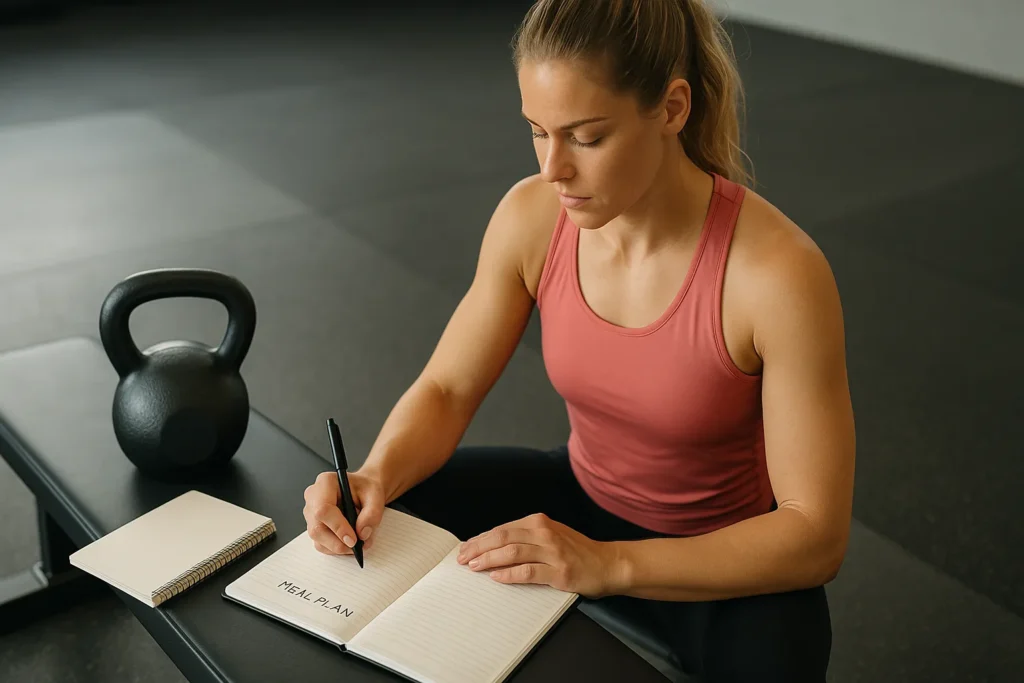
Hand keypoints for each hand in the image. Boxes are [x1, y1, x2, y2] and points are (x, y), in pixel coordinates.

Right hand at [303, 469, 384, 555]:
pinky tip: (349, 540)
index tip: (353, 540)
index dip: (338, 527)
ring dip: (339, 546)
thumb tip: (362, 534)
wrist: (364, 490)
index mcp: (326, 483)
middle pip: (317, 528)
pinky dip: (336, 547)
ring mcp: (311, 513)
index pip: (323, 509)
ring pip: (318, 539)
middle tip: (357, 546)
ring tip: (358, 541)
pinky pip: (321, 543)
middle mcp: (313, 497)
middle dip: (338, 543)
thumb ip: (372, 514)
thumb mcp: (376, 496)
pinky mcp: (314, 526)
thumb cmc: (366, 489)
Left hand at [455, 513, 623, 597]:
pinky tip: (496, 577)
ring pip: (512, 552)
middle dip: (478, 548)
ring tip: (473, 567)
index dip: (480, 539)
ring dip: (489, 560)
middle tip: (462, 558)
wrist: (608, 563)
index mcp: (539, 522)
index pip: (502, 529)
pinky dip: (510, 574)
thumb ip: (526, 537)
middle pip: (502, 537)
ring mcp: (552, 552)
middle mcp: (544, 533)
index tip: (466, 548)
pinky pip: (528, 571)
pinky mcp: (559, 571)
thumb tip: (494, 545)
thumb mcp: (551, 535)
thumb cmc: (577, 551)